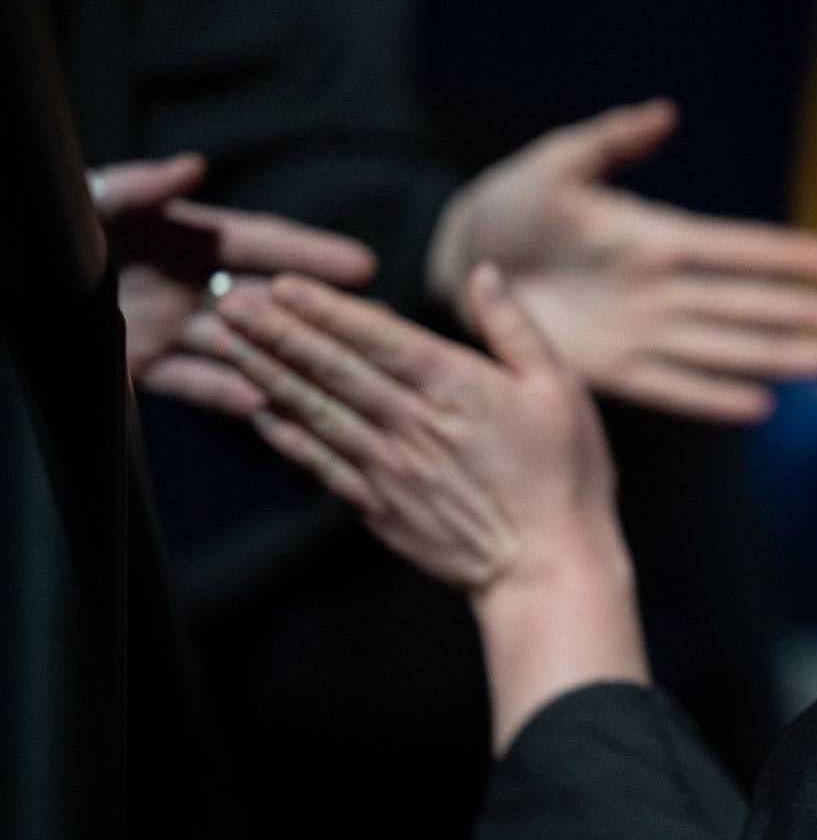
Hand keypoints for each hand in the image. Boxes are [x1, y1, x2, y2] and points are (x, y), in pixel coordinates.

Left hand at [92, 154, 377, 414]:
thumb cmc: (38, 233)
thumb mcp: (83, 204)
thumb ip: (132, 187)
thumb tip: (193, 168)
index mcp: (177, 234)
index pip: (259, 244)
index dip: (310, 254)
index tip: (364, 267)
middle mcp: (180, 280)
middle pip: (265, 300)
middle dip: (318, 315)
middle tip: (377, 331)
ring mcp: (162, 326)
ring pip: (239, 347)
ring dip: (284, 360)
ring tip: (338, 376)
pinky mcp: (134, 367)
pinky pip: (191, 384)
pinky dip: (225, 395)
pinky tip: (263, 404)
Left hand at [200, 266, 646, 750]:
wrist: (548, 567)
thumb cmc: (566, 476)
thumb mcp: (560, 389)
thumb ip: (514, 328)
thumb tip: (484, 272)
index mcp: (458, 387)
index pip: (378, 336)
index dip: (326, 307)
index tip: (282, 283)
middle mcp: (413, 423)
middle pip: (333, 369)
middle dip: (278, 332)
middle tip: (229, 303)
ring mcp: (390, 468)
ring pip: (317, 412)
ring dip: (269, 376)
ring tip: (227, 346)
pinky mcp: (379, 507)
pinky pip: (321, 465)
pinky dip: (287, 437)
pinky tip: (258, 414)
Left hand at [425, 99, 816, 423]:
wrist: (463, 260)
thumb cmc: (513, 203)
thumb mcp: (557, 163)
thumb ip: (612, 141)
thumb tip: (664, 114)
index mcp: (657, 237)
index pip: (738, 247)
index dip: (787, 252)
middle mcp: (664, 290)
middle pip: (750, 304)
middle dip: (808, 309)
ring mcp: (642, 333)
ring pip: (724, 349)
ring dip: (777, 356)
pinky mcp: (610, 371)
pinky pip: (670, 388)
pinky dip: (711, 397)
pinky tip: (759, 406)